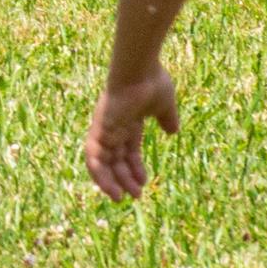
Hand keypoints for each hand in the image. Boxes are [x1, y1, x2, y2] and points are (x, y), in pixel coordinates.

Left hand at [84, 63, 181, 200]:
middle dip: (123, 178)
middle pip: (115, 159)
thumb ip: (167, 118)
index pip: (127, 151)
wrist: (140, 69)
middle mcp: (113, 127)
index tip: (145, 182)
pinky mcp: (98, 130)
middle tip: (134, 196)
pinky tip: (111, 188)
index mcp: (128, 122)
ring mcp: (104, 129)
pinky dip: (99, 174)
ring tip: (121, 198)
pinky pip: (93, 157)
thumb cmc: (152, 82)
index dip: (135, 167)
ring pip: (102, 162)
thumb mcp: (164, 106)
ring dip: (110, 181)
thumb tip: (173, 130)